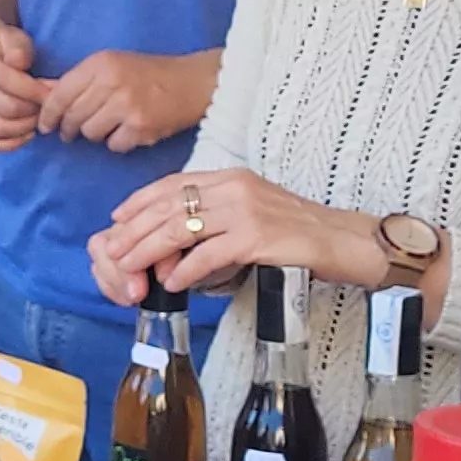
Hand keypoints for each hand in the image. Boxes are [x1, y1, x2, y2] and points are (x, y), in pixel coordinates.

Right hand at [0, 22, 49, 152]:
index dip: (34, 90)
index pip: (6, 81)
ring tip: (39, 119)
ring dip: (24, 128)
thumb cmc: (1, 44)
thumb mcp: (13, 36)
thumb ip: (18, 47)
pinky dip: (9, 145)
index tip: (53, 93)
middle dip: (34, 110)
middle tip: (49, 106)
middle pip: (5, 108)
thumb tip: (19, 63)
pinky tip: (27, 135)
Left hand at [38, 50, 212, 153]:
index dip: (48, 113)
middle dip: (68, 128)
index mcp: (100, 63)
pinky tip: (129, 130)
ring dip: (95, 134)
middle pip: (72, 116)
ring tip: (108, 125)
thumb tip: (40, 92)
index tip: (45, 125)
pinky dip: (118, 142)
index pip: (60, 93)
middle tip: (71, 132)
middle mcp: (111, 82)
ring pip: (90, 133)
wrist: (192, 82)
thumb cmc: (147, 73)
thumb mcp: (111, 65)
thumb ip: (77, 80)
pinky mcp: (141, 127)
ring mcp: (127, 106)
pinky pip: (113, 145)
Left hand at [87, 166, 376, 304]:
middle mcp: (235, 189)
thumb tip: (180, 234)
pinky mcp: (256, 238)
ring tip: (132, 267)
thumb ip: (219, 214)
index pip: (174, 183)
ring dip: (150, 250)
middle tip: (115, 250)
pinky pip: (208, 254)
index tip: (118, 217)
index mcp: (232, 178)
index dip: (141, 200)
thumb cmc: (299, 231)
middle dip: (136, 229)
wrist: (345, 240)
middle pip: (169, 205)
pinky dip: (186, 270)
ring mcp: (245, 212)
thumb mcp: (254, 209)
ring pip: (181, 228)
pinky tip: (173, 282)